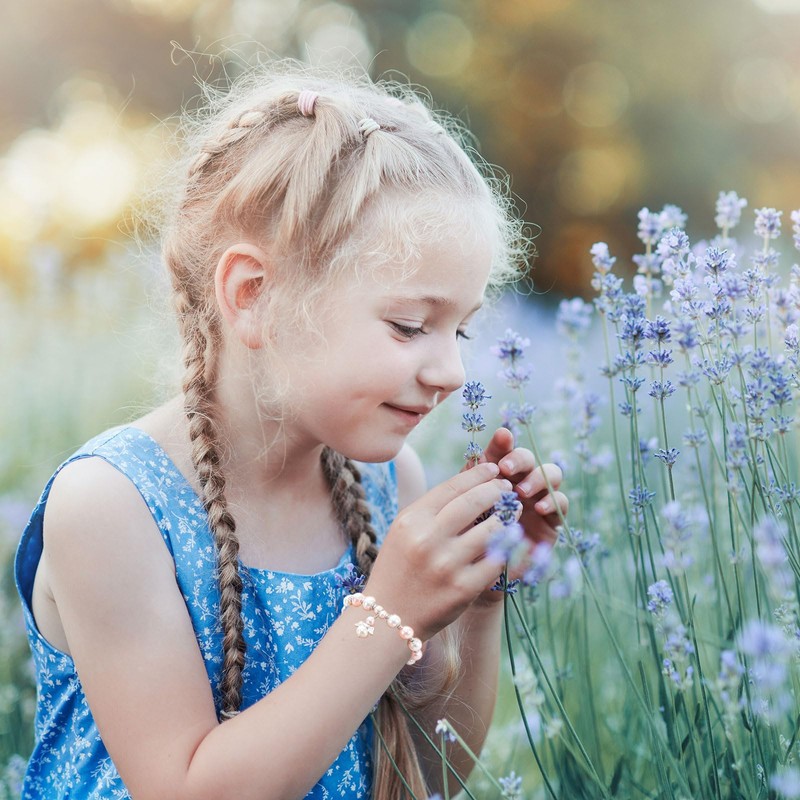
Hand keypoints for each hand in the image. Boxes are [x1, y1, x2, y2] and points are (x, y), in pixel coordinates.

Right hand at [365, 462, 515, 640]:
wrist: (389, 618)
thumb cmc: (398, 569)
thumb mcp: (404, 532)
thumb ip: (432, 511)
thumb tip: (470, 487)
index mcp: (411, 520)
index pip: (451, 487)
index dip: (476, 474)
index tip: (492, 468)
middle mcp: (428, 539)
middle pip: (472, 502)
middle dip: (495, 490)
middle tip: (506, 487)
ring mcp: (447, 564)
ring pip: (490, 529)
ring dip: (506, 518)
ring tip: (513, 513)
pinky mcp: (464, 588)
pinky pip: (495, 560)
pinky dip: (505, 548)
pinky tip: (510, 542)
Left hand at [471, 427, 567, 596]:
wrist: (477, 572)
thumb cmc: (465, 536)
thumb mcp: (463, 507)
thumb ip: (471, 481)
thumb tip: (476, 453)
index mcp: (497, 474)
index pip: (504, 449)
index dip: (504, 441)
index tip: (501, 437)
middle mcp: (520, 481)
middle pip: (529, 458)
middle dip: (520, 459)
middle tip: (506, 469)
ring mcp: (538, 499)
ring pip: (551, 474)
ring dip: (538, 478)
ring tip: (522, 491)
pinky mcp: (552, 521)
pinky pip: (561, 503)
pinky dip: (552, 501)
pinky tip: (539, 508)